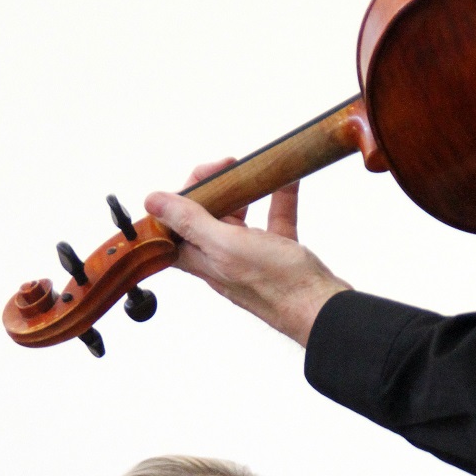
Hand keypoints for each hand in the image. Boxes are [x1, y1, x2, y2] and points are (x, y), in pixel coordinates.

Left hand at [145, 163, 350, 345]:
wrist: (323, 309)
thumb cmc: (278, 285)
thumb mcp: (227, 246)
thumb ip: (190, 222)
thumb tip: (153, 201)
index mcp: (204, 260)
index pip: (174, 227)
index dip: (178, 199)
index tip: (199, 178)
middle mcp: (223, 260)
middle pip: (206, 217)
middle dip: (213, 186)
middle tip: (227, 166)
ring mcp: (252, 258)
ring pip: (240, 217)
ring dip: (243, 190)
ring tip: (251, 169)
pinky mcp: (279, 255)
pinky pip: (274, 220)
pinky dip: (279, 198)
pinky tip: (287, 179)